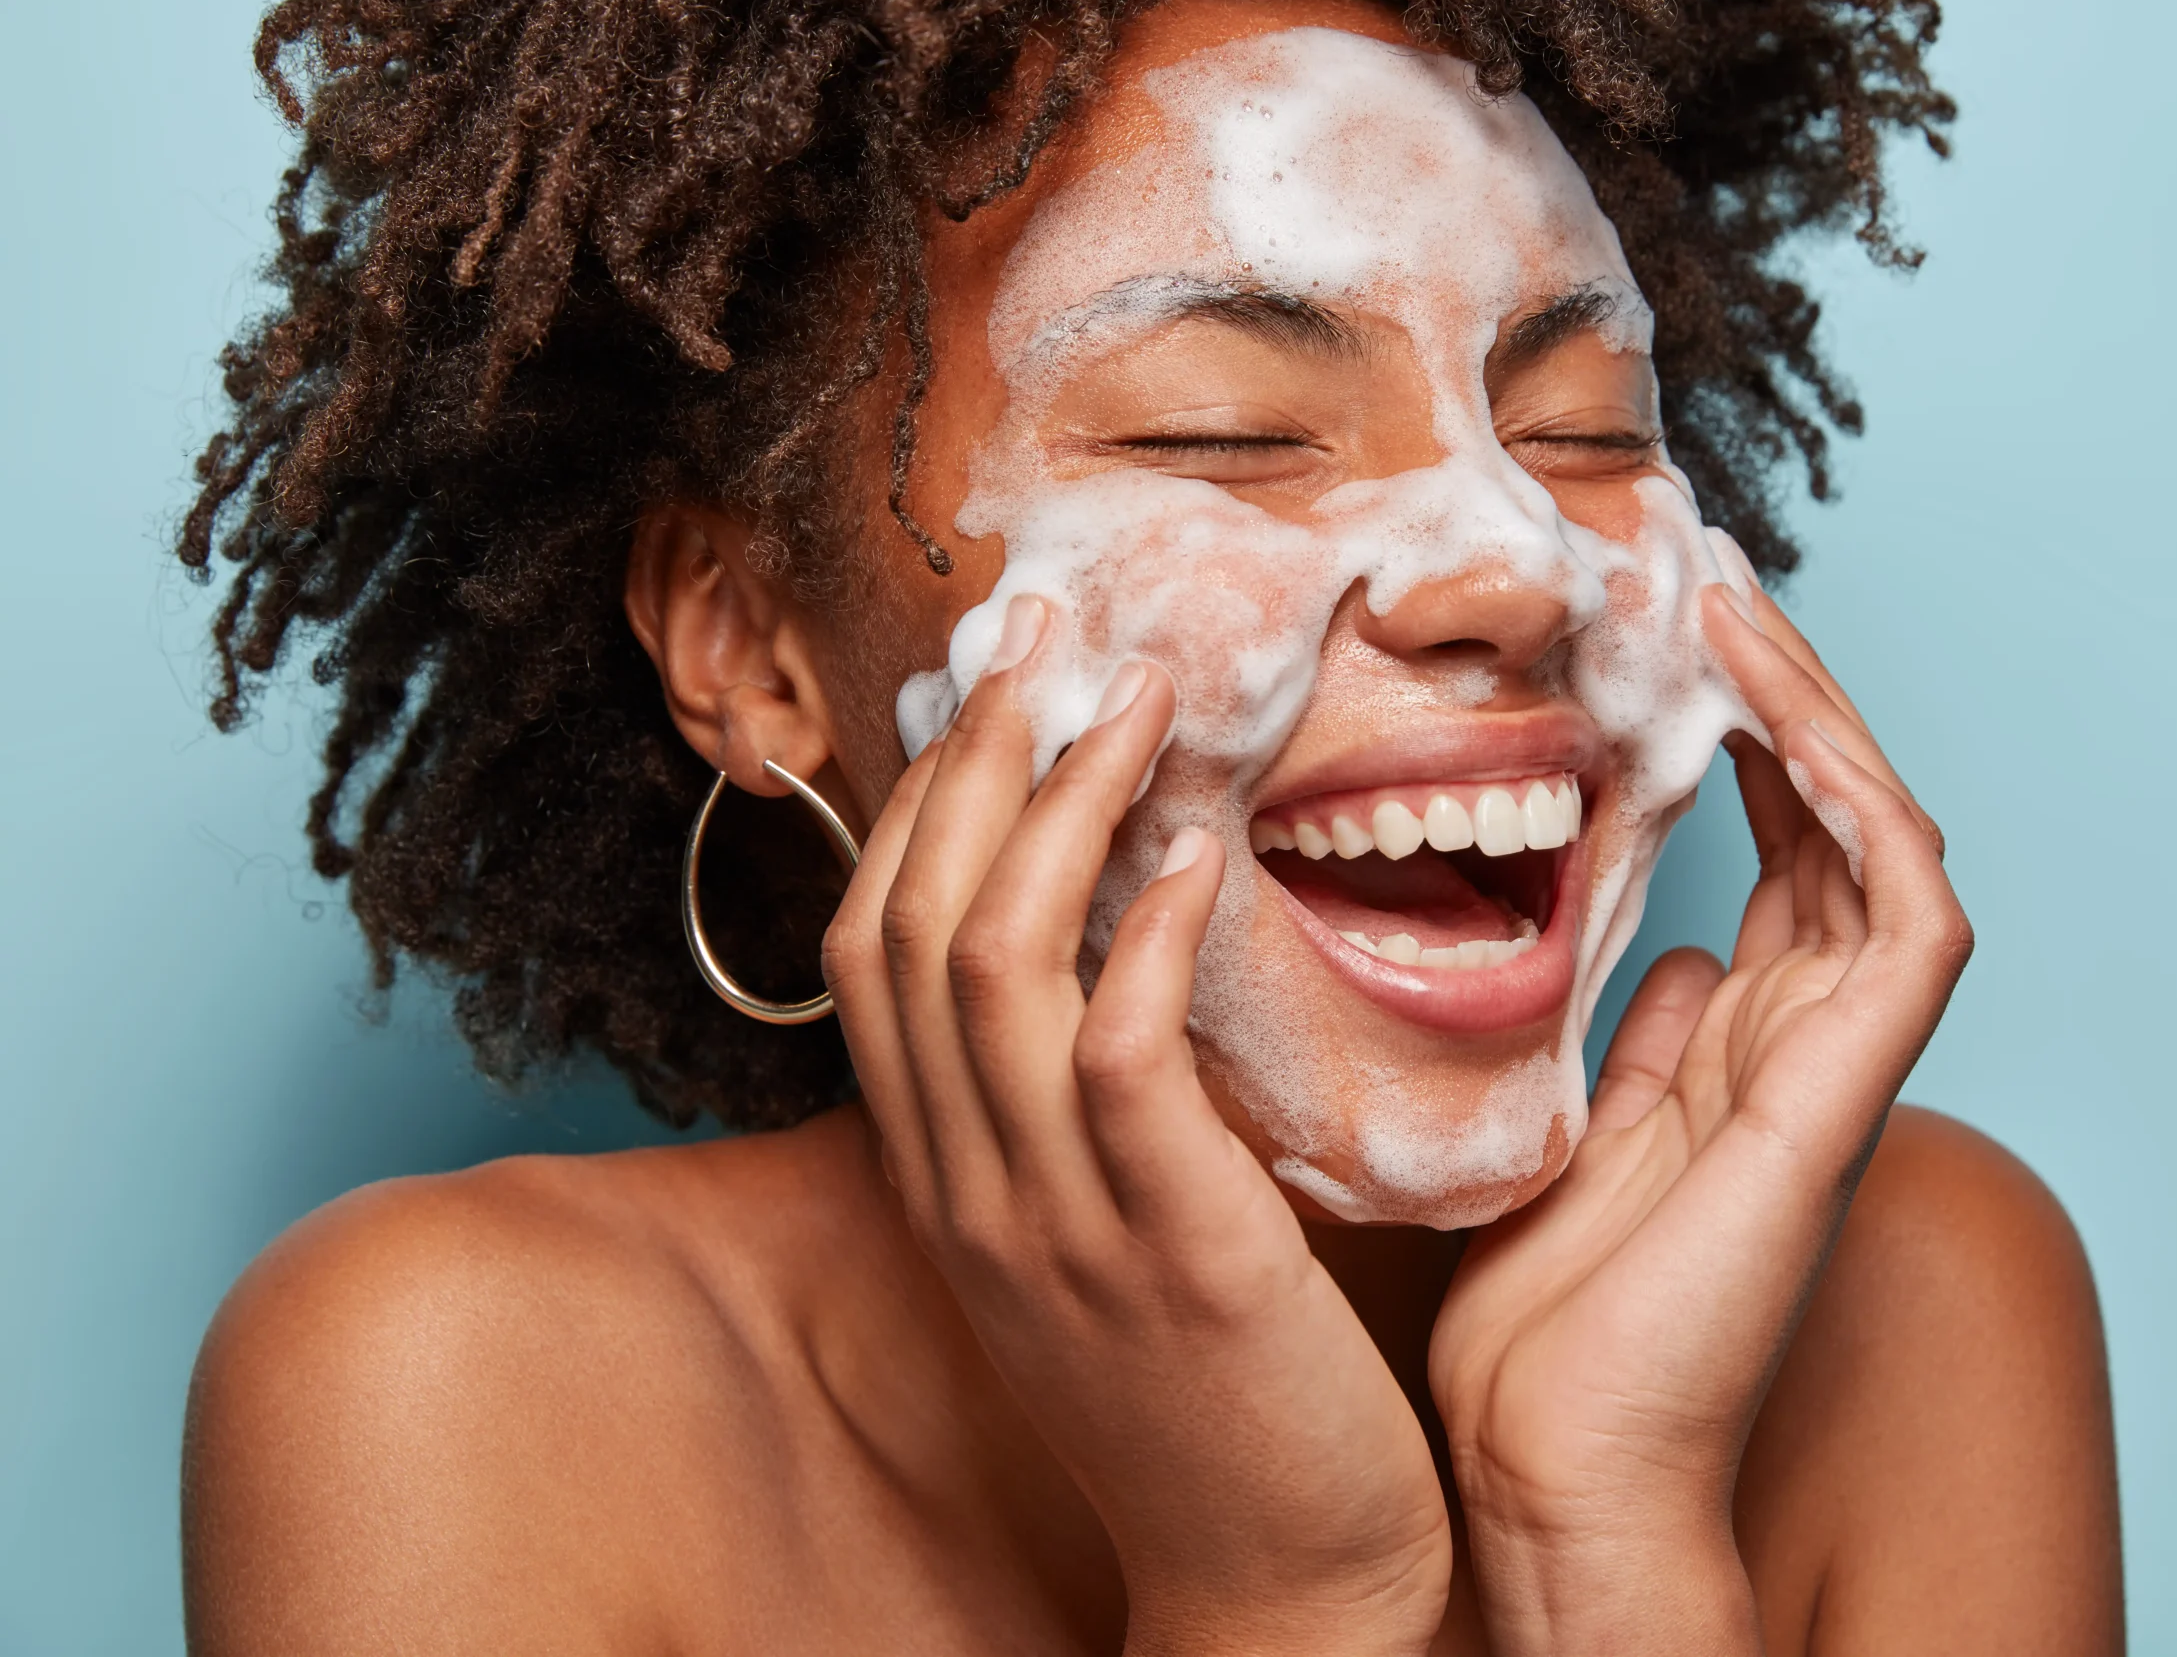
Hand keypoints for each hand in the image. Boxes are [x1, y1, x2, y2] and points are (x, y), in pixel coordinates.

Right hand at [823, 601, 1450, 1656]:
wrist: (1278, 1577)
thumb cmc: (1207, 1393)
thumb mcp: (1098, 1238)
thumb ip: (1074, 1108)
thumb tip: (1110, 947)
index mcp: (946, 1183)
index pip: (871, 958)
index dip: (917, 808)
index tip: (989, 693)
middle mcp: (971, 1193)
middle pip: (910, 933)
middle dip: (969, 767)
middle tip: (1049, 639)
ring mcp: (1057, 1226)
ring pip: (993, 972)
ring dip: (1057, 815)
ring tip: (1135, 705)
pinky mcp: (1172, 1254)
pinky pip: (1118, 1065)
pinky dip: (1140, 945)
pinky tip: (1192, 860)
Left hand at [1428, 583, 1972, 1654]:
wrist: (1551, 1466)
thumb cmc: (1549, 1331)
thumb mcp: (1577, 1135)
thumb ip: (1639, 1043)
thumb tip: (1667, 950)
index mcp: (1738, 1048)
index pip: (1772, 855)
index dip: (1739, 740)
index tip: (1666, 640)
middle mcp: (1799, 1041)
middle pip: (1832, 824)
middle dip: (1786, 695)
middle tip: (1713, 579)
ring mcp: (1832, 1065)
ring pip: (1882, 841)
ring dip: (1822, 715)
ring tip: (1738, 606)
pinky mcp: (1843, 1096)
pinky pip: (1909, 918)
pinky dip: (1863, 807)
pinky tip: (1789, 722)